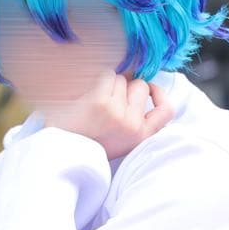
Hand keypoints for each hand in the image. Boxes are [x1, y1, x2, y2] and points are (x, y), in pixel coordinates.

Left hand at [43, 70, 174, 159]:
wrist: (61, 153)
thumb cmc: (89, 143)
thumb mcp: (120, 140)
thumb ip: (135, 119)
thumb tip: (142, 85)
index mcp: (141, 137)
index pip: (167, 110)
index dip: (160, 94)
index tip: (150, 89)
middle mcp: (133, 125)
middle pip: (141, 86)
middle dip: (126, 87)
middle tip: (108, 99)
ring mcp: (118, 113)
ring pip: (122, 79)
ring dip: (109, 84)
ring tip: (93, 102)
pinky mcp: (100, 102)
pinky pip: (106, 76)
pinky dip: (96, 80)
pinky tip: (86, 95)